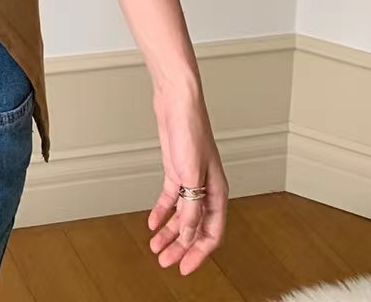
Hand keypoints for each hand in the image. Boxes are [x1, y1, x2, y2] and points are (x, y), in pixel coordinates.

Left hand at [147, 86, 227, 274]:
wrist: (177, 101)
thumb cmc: (190, 130)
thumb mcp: (190, 174)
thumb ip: (192, 207)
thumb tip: (190, 236)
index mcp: (217, 191)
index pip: (211, 232)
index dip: (199, 253)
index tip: (185, 268)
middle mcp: (206, 188)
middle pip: (195, 227)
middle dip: (181, 247)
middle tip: (166, 263)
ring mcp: (190, 178)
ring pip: (182, 215)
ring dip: (170, 233)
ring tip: (156, 248)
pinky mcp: (175, 169)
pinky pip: (170, 198)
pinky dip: (162, 212)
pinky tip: (152, 222)